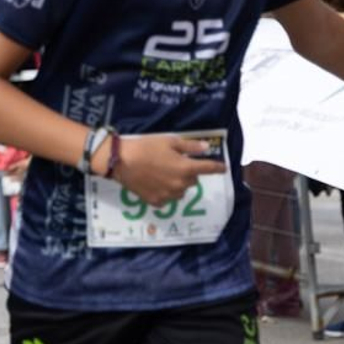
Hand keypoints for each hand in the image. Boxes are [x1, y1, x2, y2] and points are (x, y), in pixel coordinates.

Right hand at [109, 135, 225, 206]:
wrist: (121, 162)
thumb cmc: (146, 147)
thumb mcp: (169, 141)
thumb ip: (190, 146)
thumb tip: (206, 149)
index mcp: (186, 169)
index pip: (208, 169)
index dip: (217, 167)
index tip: (223, 168)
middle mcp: (181, 185)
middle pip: (192, 180)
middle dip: (188, 172)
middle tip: (175, 163)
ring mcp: (169, 196)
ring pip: (181, 190)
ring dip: (178, 183)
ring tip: (164, 174)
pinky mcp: (157, 202)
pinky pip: (168, 198)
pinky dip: (165, 192)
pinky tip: (155, 183)